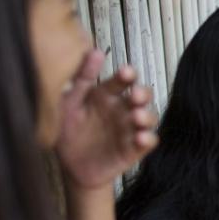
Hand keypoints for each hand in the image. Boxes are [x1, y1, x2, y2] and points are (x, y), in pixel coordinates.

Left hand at [55, 50, 157, 189]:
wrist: (69, 167)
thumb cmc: (69, 132)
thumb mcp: (69, 103)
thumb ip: (81, 79)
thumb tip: (94, 52)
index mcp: (106, 96)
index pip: (121, 81)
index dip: (127, 75)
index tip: (126, 73)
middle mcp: (122, 110)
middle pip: (142, 96)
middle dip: (142, 93)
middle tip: (135, 95)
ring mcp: (130, 129)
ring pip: (149, 117)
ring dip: (147, 115)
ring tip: (137, 116)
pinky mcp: (134, 149)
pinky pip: (147, 142)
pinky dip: (147, 139)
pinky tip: (140, 138)